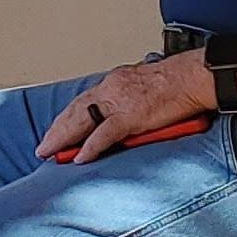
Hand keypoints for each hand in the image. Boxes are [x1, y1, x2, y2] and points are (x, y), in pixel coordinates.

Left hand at [35, 47, 214, 163]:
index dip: (66, 118)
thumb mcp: (142, 86)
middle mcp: (111, 89)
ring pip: (82, 121)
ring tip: (51, 152)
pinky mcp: (131, 116)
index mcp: (114, 82)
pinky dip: (90, 147)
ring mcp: (119, 103)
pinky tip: (79, 158)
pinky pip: (104, 134)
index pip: (83, 101)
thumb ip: (127, 100)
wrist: (191, 78)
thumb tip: (119, 118)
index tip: (56, 130)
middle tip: (44, 146)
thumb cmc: (175, 82)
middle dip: (57, 130)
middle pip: (75, 111)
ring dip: (63, 138)